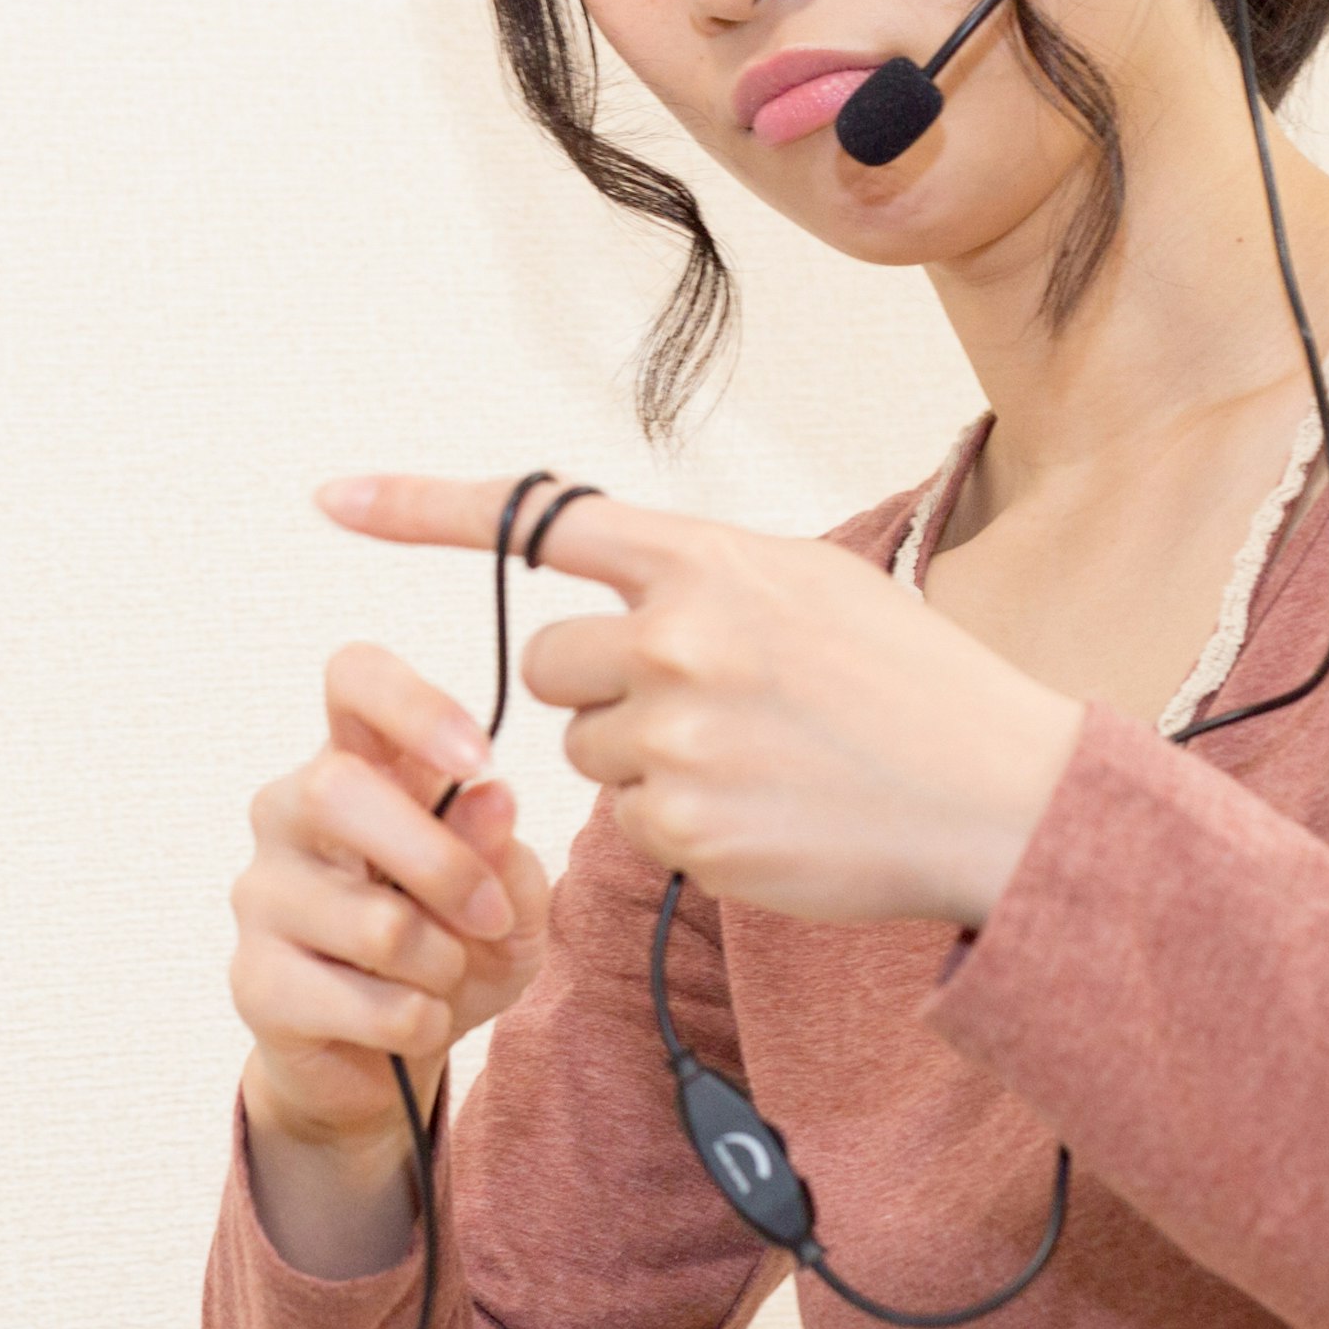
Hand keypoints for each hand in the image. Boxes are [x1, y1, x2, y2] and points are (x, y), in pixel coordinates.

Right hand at [228, 642, 556, 1163]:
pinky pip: (364, 1002)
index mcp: (358, 764)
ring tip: (445, 976)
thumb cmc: (448, 950)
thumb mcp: (507, 902)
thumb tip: (491, 797)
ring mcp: (261, 895)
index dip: (413, 704)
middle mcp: (289, 813)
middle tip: (491, 916)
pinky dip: (419, 1021)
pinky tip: (413, 1019)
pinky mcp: (255, 981)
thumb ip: (502, 851)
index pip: (352, 679)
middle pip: (335, 789)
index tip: (478, 758)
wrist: (388, 1058)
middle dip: (440, 864)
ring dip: (444, 963)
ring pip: (372, 921)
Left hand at [316, 473, 1083, 926]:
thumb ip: (699, 577)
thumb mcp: (810, 585)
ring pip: (584, 749)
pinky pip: (626, 821)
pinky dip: (679, 824)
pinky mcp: (683, 828)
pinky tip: (764, 814)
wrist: (998, 795)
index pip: (536, 518)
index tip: (330, 500)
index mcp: (705, 558)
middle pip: (548, 662)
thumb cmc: (911, 685)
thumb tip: (615, 590)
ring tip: (755, 761)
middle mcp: (676, 636)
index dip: (421, 509)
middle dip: (600, 686)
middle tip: (704, 705)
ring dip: (643, 759)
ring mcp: (675, 737)